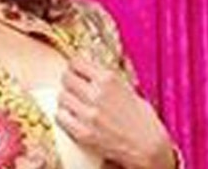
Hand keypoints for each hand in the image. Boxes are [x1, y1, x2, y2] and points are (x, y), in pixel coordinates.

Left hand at [56, 54, 176, 168]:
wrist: (147, 145)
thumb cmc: (140, 117)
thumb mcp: (126, 88)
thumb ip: (104, 78)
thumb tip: (85, 68)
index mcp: (108, 79)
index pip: (76, 62)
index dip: (74, 67)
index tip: (75, 71)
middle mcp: (96, 94)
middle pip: (66, 78)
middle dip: (70, 82)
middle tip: (75, 88)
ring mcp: (88, 114)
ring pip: (61, 97)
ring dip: (67, 100)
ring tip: (76, 105)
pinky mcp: (83, 133)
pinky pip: (60, 117)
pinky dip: (64, 117)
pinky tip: (73, 118)